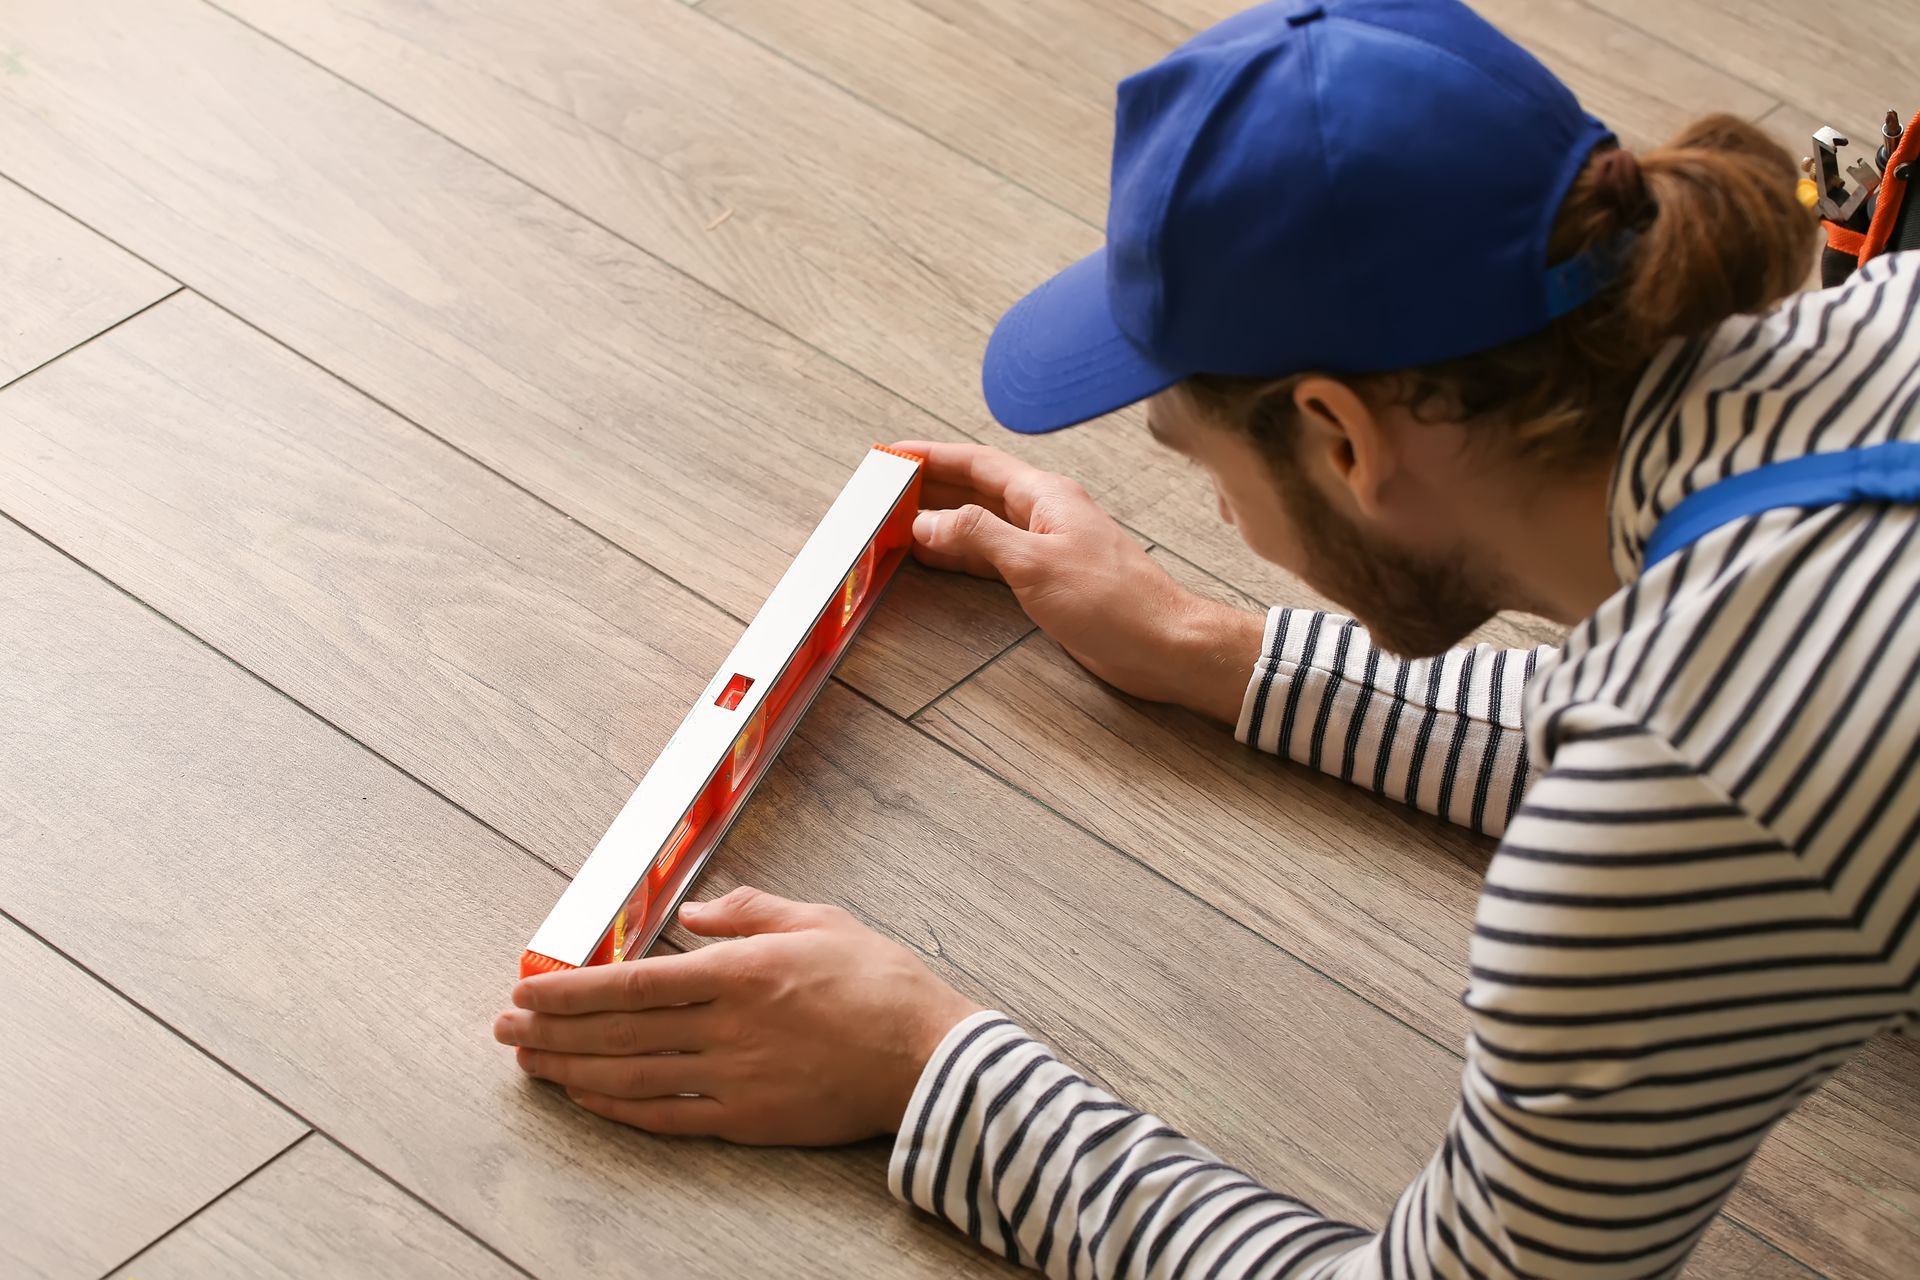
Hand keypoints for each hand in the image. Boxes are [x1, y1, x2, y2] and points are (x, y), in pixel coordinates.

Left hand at [495, 886, 983, 1144]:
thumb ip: (748, 912)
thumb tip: (696, 912)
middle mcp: (725, 1027)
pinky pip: (668, 1118)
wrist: (929, 1056)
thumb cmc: (880, 983)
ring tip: (532, 1065)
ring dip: (573, 1072)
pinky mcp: (748, 1119)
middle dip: (552, 1032)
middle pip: (617, 1033)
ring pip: (631, 1078)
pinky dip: (620, 1110)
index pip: (632, 983)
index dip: (570, 991)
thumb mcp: (818, 920)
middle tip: (505, 1030)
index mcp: (739, 972)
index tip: (527, 991)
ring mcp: (733, 1079)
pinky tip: (591, 1100)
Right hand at [898, 440, 1262, 723]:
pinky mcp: (1048, 579)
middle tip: (884, 491)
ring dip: (941, 522)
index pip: (977, 463)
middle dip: (929, 487)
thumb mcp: (1036, 563)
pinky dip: (960, 555)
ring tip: (897, 522)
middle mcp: (1045, 513)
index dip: (933, 456)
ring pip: (981, 524)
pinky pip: (991, 557)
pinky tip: (935, 559)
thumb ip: (979, 537)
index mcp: (1045, 495)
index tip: (895, 455)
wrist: (1164, 644)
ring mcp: (1047, 546)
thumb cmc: (1116, 603)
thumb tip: (929, 521)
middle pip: (975, 489)